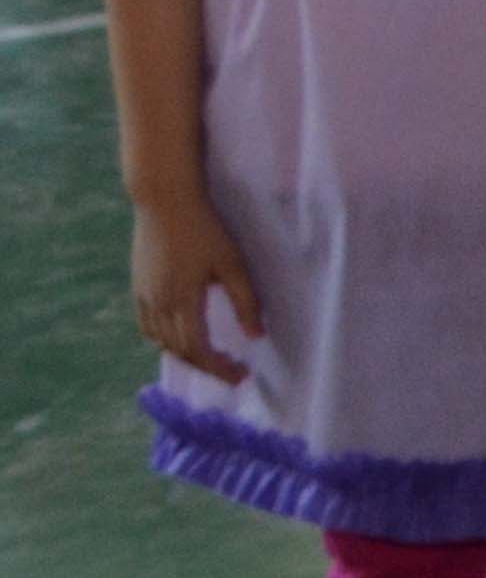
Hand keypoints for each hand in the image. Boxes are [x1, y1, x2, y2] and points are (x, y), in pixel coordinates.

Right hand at [127, 193, 261, 379]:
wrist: (163, 202)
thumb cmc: (204, 230)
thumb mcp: (233, 264)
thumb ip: (245, 302)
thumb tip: (256, 336)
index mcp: (183, 301)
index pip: (198, 350)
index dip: (219, 368)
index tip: (240, 375)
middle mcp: (158, 304)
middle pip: (179, 351)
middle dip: (206, 366)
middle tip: (233, 369)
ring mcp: (143, 296)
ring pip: (160, 341)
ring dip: (185, 354)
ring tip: (211, 355)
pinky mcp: (137, 287)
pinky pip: (147, 326)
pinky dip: (164, 339)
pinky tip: (182, 335)